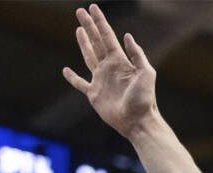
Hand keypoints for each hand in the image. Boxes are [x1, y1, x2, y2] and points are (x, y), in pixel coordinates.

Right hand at [62, 4, 156, 138]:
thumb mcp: (146, 73)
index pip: (107, 36)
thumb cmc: (144, 99)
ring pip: (88, 57)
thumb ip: (137, 55)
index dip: (100, 22)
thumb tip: (127, 36)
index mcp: (120, 60)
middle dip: (89, 26)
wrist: (137, 121)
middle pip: (96, 42)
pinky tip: (66, 71)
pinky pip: (80, 84)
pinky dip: (72, 78)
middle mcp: (109, 67)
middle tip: (80, 11)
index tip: (92, 8)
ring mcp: (100, 80)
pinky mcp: (94, 94)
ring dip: (83, 43)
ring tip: (78, 29)